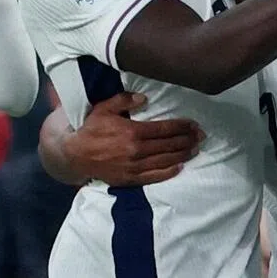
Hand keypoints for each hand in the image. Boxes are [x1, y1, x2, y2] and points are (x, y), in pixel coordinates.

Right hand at [65, 92, 204, 185]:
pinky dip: (169, 172)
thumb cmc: (91, 129)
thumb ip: (125, 100)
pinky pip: (154, 176)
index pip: (165, 129)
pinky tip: (179, 167)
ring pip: (165, 161)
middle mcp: (137, 150)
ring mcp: (134, 166)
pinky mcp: (130, 179)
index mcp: (133, 132)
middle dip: (187, 140)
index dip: (182, 127)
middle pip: (169, 145)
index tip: (194, 125)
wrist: (75, 155)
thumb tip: (144, 98)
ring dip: (183, 155)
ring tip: (195, 150)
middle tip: (201, 136)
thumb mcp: (104, 108)